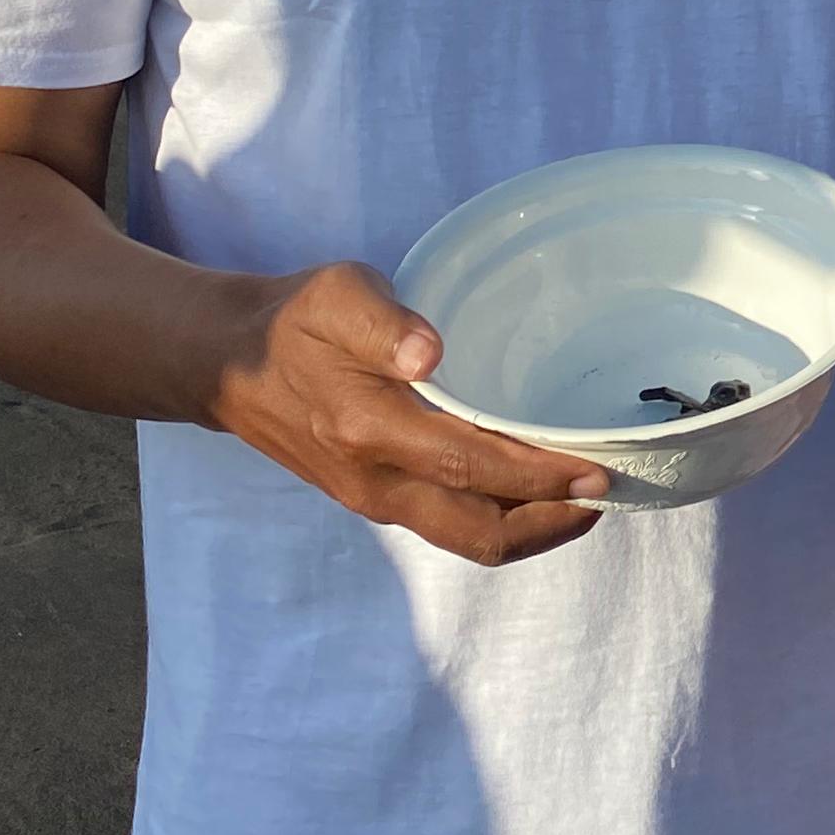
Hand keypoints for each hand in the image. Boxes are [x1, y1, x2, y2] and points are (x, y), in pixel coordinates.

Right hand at [206, 263, 605, 566]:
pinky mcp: (377, 501)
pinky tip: (536, 493)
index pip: (469, 466)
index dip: (537, 476)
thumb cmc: (295, 320)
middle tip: (606, 489)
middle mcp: (376, 480)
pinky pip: (451, 528)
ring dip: (532, 528)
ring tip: (583, 499)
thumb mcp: (336, 295)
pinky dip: (502, 519)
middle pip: (478, 531)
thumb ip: (384, 321)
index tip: (597, 471)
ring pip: (467, 539)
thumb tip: (430, 351)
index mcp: (368, 428)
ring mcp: (375, 499)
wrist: (229, 363)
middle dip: (550, 519)